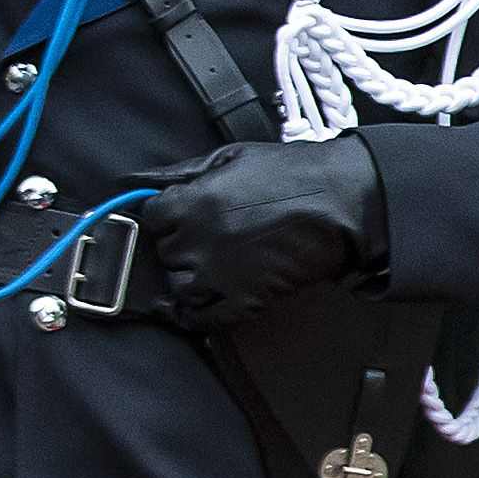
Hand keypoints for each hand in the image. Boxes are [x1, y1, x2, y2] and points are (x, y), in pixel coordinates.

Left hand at [141, 137, 388, 332]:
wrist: (342, 202)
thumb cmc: (292, 173)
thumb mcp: (230, 157)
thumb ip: (180, 171)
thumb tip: (136, 182)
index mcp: (192, 202)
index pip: (150, 219)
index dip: (165, 218)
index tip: (178, 218)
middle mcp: (199, 240)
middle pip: (165, 254)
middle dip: (179, 246)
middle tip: (205, 238)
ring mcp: (221, 274)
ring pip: (179, 288)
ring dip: (188, 278)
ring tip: (210, 267)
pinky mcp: (246, 300)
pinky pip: (204, 320)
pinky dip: (196, 317)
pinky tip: (198, 307)